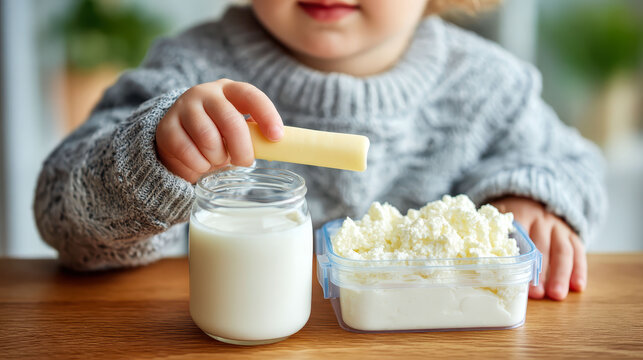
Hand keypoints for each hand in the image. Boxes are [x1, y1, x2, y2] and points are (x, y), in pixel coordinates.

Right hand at [155, 79, 283, 182]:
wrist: (179, 138)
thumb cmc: (219, 133)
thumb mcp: (238, 128)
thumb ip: (255, 134)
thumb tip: (281, 147)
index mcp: (229, 90)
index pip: (251, 96)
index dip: (266, 115)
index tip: (276, 137)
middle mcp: (205, 93)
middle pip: (230, 120)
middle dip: (242, 148)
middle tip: (244, 162)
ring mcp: (183, 108)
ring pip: (208, 139)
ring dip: (217, 157)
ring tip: (217, 159)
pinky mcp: (166, 128)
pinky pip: (188, 152)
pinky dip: (199, 165)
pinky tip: (201, 163)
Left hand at [490, 196, 585, 300]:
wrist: (533, 195)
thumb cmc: (509, 214)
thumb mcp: (497, 214)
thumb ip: (489, 229)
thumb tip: (470, 254)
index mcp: (519, 214)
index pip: (519, 235)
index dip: (519, 256)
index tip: (516, 276)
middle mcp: (541, 219)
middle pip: (542, 246)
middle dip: (540, 271)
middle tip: (538, 294)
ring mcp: (558, 227)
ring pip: (562, 250)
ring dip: (560, 274)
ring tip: (556, 295)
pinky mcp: (571, 233)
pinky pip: (578, 251)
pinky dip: (579, 269)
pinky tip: (577, 287)